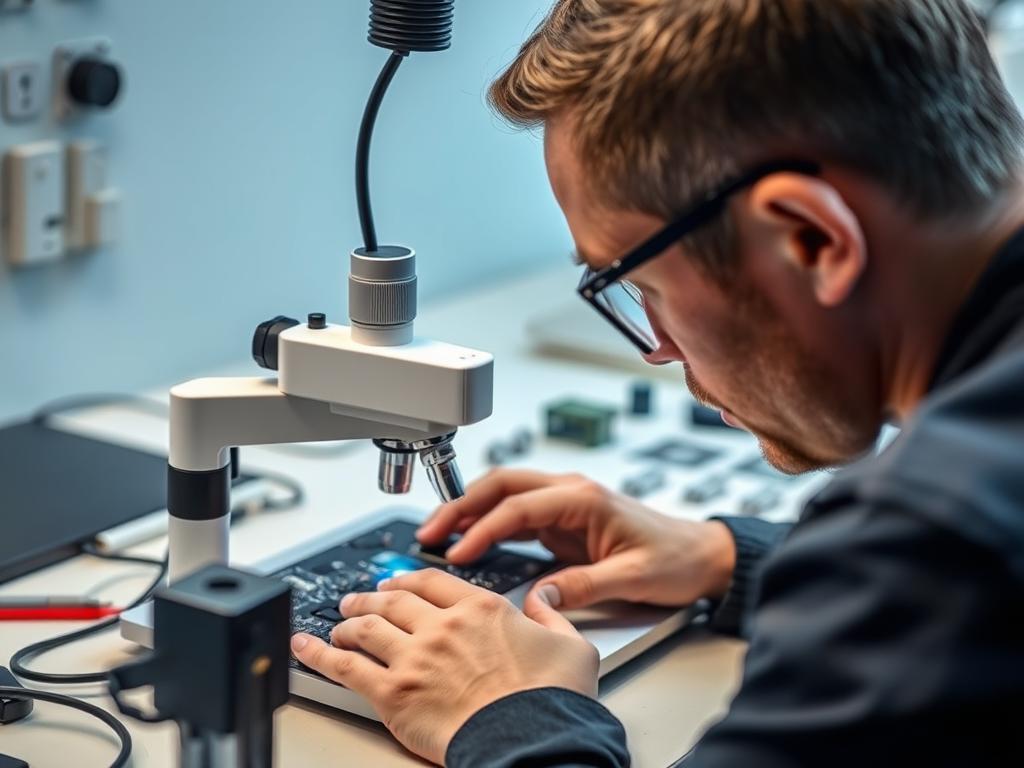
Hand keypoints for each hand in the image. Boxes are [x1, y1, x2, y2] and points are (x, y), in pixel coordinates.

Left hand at [289, 568, 598, 765]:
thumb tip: (545, 596)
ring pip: (366, 626)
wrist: (532, 742)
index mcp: (480, 608)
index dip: (407, 578)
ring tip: (337, 624)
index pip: (431, 580)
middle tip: (359, 598)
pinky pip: (345, 667)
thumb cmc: (552, 700)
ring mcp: (414, 657)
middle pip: (393, 598)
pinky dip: (319, 654)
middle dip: (371, 595)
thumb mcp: (571, 645)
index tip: (398, 581)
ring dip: (347, 621)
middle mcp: (442, 625)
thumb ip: (553, 614)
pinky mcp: (393, 693)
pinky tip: (306, 647)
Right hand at [417, 469, 736, 612]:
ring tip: (436, 534)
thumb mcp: (632, 578)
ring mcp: (564, 503)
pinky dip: (486, 523)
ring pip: (503, 495)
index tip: (458, 552)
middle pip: (501, 484)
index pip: (518, 505)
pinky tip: (468, 540)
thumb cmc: (675, 558)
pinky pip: (514, 514)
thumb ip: (584, 585)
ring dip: (468, 510)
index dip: (483, 528)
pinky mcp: (562, 520)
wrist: (700, 555)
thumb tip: (538, 597)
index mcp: (584, 498)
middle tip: (428, 530)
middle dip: (460, 504)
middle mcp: (570, 492)